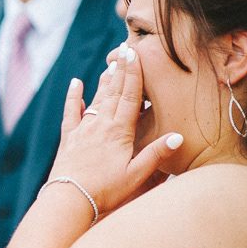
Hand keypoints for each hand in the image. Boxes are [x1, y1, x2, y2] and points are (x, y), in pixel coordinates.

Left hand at [50, 46, 182, 216]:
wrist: (68, 199)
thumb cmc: (105, 190)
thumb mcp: (136, 175)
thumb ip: (156, 154)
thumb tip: (178, 135)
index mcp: (119, 131)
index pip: (129, 97)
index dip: (134, 74)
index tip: (136, 54)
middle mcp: (100, 125)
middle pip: (113, 92)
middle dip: (121, 69)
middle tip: (126, 48)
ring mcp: (82, 130)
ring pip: (95, 99)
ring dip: (104, 80)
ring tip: (111, 63)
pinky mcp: (69, 139)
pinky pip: (71, 113)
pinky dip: (73, 97)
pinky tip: (75, 83)